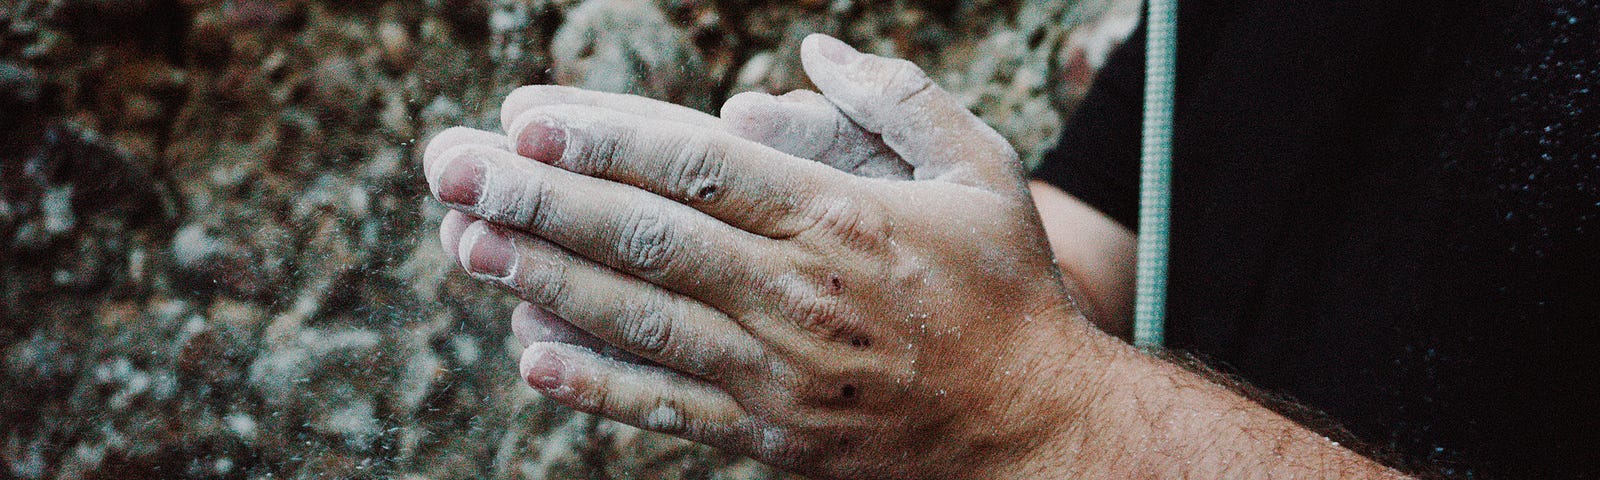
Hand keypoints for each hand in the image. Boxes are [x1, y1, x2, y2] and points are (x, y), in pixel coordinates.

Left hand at [423, 34, 1106, 478]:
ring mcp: (776, 372)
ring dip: (540, 280)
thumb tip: (810, 51)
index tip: (525, 119)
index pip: (699, 168)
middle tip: (449, 168)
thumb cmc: (1004, 289)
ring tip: (461, 242)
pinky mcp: (768, 437)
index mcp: (840, 218)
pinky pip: (664, 408)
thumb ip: (899, 98)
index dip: (605, 140)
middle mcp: (797, 293)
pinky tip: (530, 353)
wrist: (1031, 428)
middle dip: (537, 199)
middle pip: (645, 237)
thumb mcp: (983, 170)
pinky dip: (593, 383)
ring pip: (638, 319)